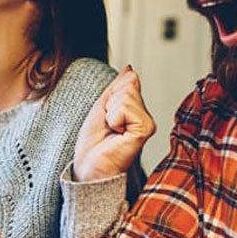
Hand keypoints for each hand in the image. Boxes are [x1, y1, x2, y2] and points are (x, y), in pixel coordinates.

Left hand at [73, 65, 155, 181]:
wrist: (89, 167)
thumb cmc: (94, 143)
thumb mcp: (102, 106)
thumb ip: (118, 87)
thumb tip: (130, 70)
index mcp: (136, 110)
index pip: (128, 81)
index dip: (110, 96)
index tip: (107, 118)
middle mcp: (145, 117)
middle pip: (128, 86)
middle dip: (110, 103)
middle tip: (108, 125)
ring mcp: (147, 123)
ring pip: (126, 95)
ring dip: (110, 112)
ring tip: (112, 129)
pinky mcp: (145, 130)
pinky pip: (126, 107)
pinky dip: (114, 118)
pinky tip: (117, 133)